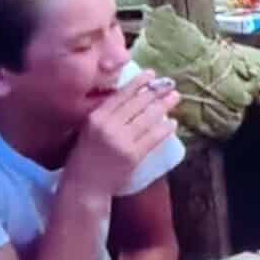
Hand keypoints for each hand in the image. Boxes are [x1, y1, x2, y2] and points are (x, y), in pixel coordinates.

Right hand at [63, 74, 181, 197]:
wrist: (84, 185)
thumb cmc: (85, 156)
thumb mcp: (89, 129)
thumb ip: (106, 114)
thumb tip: (130, 97)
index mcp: (96, 117)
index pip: (121, 95)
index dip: (138, 83)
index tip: (151, 74)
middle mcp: (108, 126)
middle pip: (137, 104)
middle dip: (156, 91)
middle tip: (170, 83)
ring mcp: (121, 141)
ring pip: (147, 118)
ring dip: (164, 106)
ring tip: (175, 97)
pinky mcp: (132, 156)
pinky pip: (152, 138)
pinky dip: (164, 129)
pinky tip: (173, 123)